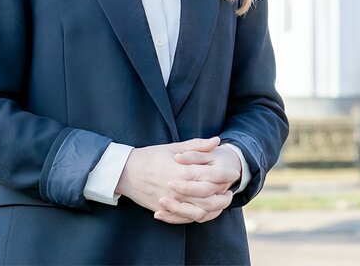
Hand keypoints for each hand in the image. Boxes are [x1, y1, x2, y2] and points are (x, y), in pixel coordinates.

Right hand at [113, 137, 239, 223]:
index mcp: (183, 170)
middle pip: (209, 197)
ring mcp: (171, 202)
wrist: (126, 172)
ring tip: (220, 202)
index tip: (234, 173)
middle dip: (223, 195)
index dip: (226, 175)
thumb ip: (197, 145)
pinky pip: (184, 218)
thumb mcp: (174, 147)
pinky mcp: (164, 210)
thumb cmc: (151, 156)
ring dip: (213, 209)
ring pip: (199, 212)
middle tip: (230, 190)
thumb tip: (217, 141)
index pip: (212, 176)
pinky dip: (197, 216)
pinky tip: (204, 210)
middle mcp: (178, 188)